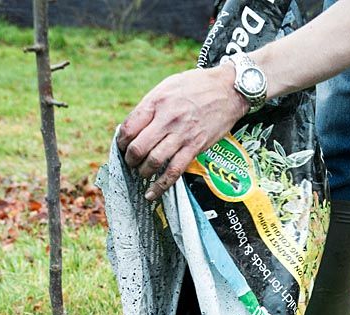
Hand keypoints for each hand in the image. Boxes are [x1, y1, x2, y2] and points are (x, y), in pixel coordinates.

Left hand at [117, 63, 248, 200]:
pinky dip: (160, 185)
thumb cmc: (196, 86)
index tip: (122, 146)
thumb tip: (134, 127)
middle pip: (138, 147)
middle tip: (131, 162)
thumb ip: (151, 106)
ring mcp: (182, 135)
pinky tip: (151, 193)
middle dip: (130, 159)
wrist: (228, 89)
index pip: (129, 128)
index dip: (121, 141)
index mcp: (157, 102)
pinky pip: (174, 171)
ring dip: (143, 171)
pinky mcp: (195, 147)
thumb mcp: (168, 86)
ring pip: (154, 161)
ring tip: (142, 172)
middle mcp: (167, 119)